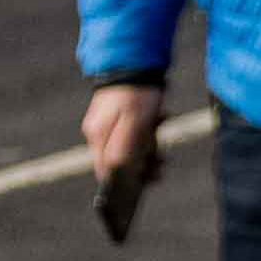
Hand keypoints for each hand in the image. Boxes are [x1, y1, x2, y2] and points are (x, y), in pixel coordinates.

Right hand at [81, 78, 165, 220]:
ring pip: (129, 148)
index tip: (130, 199)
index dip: (116, 187)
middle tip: (160, 170)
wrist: (137, 60)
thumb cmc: (137, 94)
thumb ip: (124, 148)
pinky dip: (150, 135)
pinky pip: (136, 134)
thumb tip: (114, 174)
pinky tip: (161, 123)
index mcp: (98, 136)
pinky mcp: (122, 116)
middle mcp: (99, 132)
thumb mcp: (135, 124)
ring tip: (163, 154)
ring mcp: (109, 123)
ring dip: (149, 152)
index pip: (104, 171)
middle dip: (140, 169)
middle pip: (118, 161)